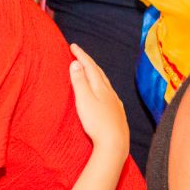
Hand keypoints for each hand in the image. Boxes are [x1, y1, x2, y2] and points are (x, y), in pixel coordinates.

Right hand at [70, 43, 127, 163]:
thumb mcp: (84, 100)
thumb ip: (79, 82)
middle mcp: (110, 92)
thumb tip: (75, 64)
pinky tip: (105, 92)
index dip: (81, 55)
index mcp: (101, 87)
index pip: (90, 66)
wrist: (115, 143)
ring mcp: (115, 103)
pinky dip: (103, 87)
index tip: (72, 45)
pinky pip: (109, 94)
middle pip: (98, 73)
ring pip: (105, 83)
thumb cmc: (97, 123)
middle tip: (79, 54)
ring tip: (90, 70)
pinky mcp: (117, 113)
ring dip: (96, 74)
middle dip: (88, 62)